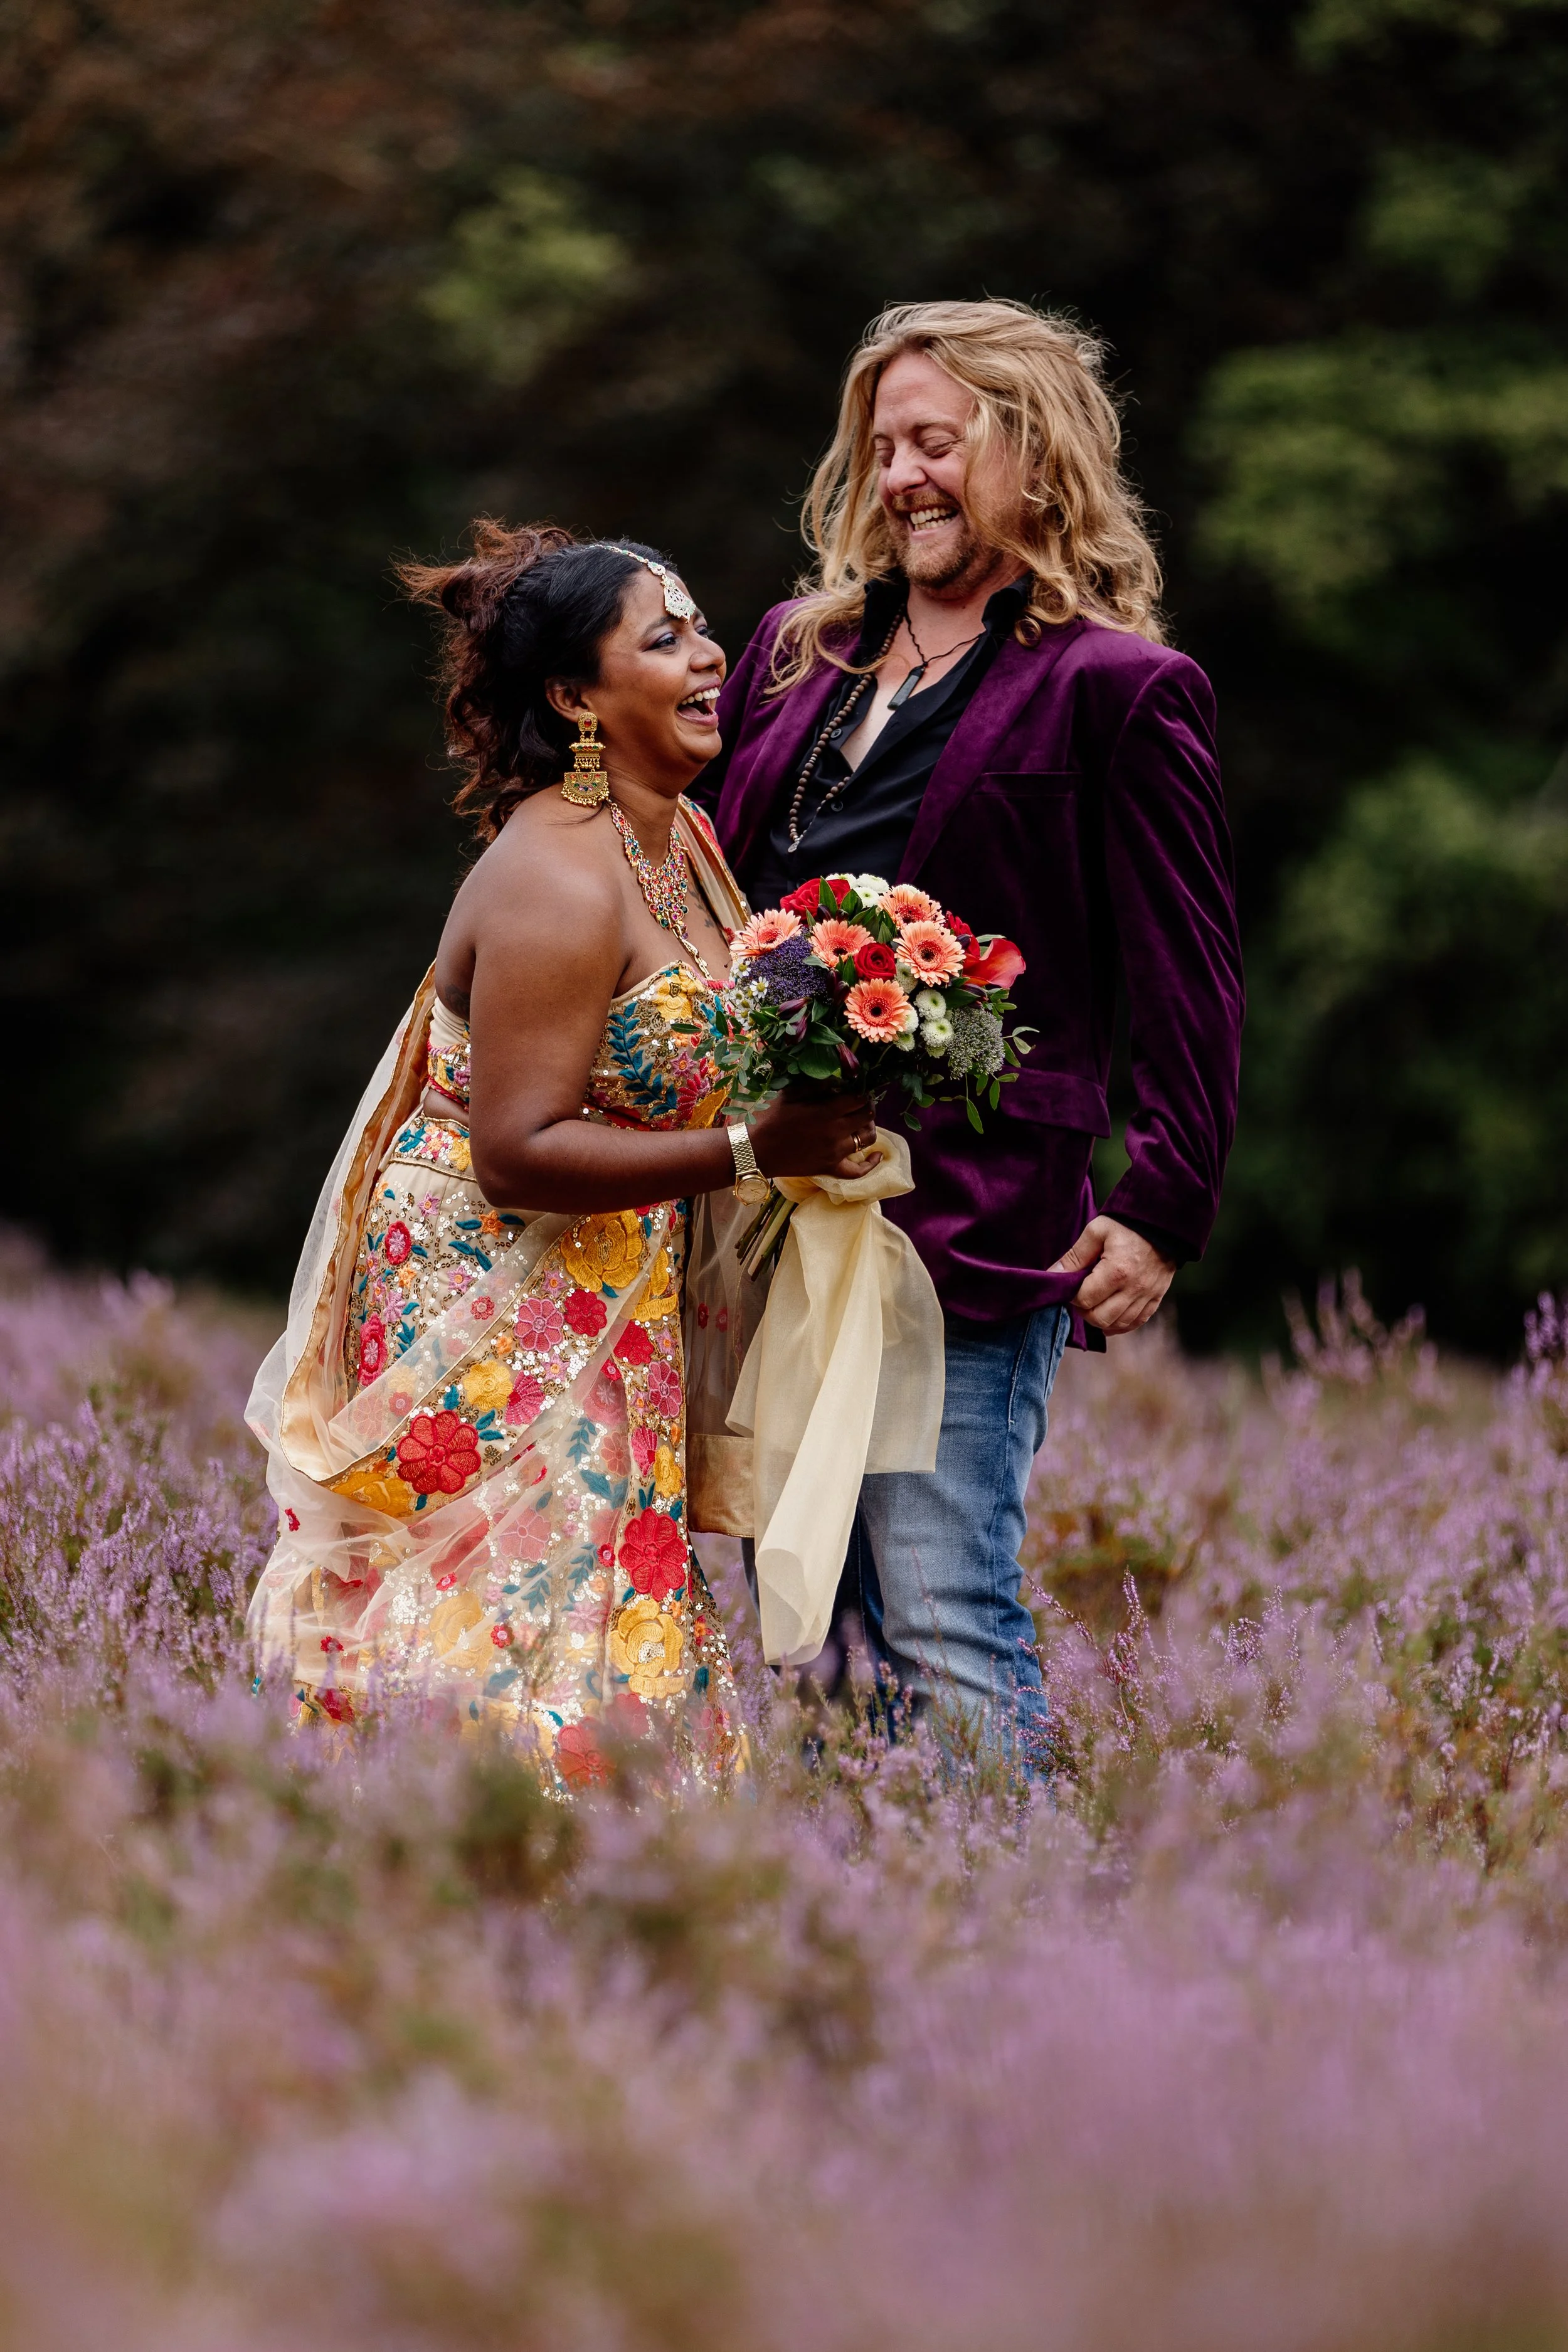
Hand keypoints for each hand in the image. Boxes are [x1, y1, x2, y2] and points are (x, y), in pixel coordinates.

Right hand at [747, 1092, 876, 1180]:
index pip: (858, 1098)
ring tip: (864, 1121)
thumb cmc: (769, 1118)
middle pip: (866, 1116)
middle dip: (867, 1107)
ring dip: (869, 1127)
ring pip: (866, 1138)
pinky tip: (879, 1154)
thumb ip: (817, 1085)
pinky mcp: (830, 1168)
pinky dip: (871, 1163)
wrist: (756, 1150)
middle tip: (861, 1103)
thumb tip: (838, 1081)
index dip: (861, 1092)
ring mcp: (835, 1152)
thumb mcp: (791, 1093)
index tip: (857, 1089)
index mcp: (827, 1111)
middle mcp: (836, 1131)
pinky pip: (858, 1170)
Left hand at [1049, 1215, 1173, 1336]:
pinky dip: (1121, 1324)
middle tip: (1081, 1296)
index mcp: (1117, 1271)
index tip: (1071, 1286)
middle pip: (1100, 1318)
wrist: (1163, 1223)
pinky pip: (1137, 1322)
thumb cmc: (1127, 1225)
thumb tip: (1052, 1275)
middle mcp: (1133, 1288)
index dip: (1072, 1296)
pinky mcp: (1156, 1297)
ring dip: (1101, 1319)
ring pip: (1118, 1324)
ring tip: (1095, 1304)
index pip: (1085, 1299)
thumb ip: (1074, 1256)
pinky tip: (1111, 1319)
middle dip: (1084, 1311)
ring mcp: (1147, 1295)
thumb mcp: (1096, 1232)